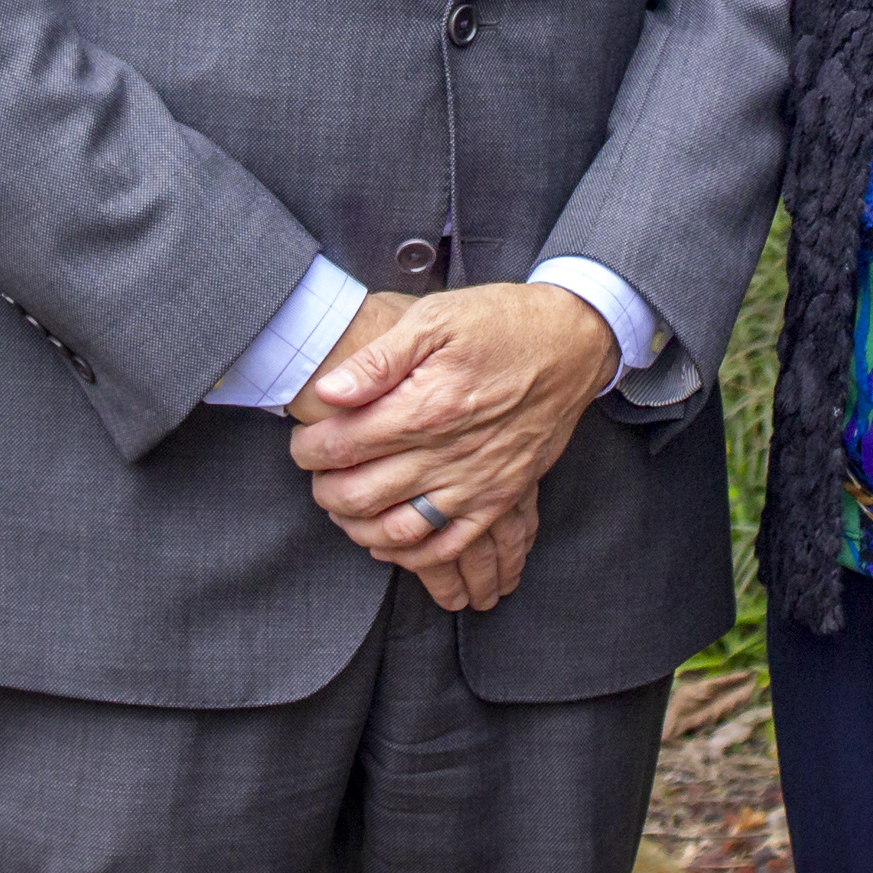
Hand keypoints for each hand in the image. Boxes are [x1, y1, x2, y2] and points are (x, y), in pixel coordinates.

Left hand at [289, 282, 617, 603]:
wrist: (572, 342)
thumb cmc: (501, 323)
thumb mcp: (435, 318)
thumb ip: (378, 359)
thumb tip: (330, 391)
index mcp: (428, 405)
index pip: (347, 443)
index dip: (311, 449)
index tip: (301, 443)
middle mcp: (450, 453)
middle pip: (363, 494)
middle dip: (324, 491)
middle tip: (314, 476)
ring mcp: (477, 482)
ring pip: (400, 530)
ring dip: (358, 527)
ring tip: (341, 509)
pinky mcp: (500, 498)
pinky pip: (449, 546)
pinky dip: (411, 554)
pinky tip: (387, 541)